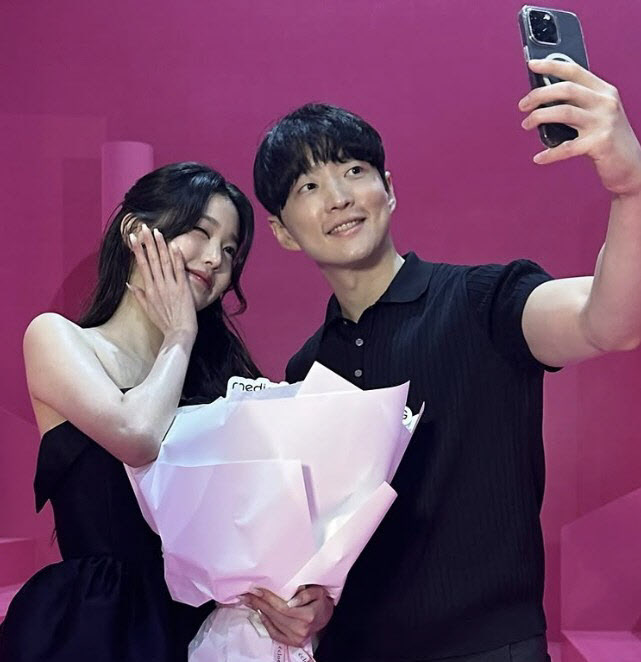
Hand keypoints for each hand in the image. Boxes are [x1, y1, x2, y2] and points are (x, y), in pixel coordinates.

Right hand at [128, 223, 197, 340]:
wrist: (179, 333)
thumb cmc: (165, 323)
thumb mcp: (148, 310)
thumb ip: (139, 296)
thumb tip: (130, 285)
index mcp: (149, 289)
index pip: (142, 265)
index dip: (137, 250)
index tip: (132, 237)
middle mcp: (158, 285)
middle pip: (151, 259)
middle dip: (146, 242)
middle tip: (143, 227)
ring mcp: (170, 286)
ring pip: (164, 262)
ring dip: (160, 245)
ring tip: (156, 232)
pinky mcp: (183, 288)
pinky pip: (179, 270)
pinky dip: (176, 258)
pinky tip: (174, 246)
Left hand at [242, 585, 333, 647]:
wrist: (326, 617)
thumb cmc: (320, 601)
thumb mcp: (318, 592)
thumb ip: (306, 594)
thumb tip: (291, 600)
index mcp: (307, 615)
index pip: (282, 607)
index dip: (268, 598)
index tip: (256, 589)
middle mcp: (300, 629)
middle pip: (275, 615)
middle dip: (259, 603)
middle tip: (247, 594)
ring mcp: (296, 638)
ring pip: (273, 623)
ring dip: (260, 611)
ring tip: (250, 601)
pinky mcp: (292, 642)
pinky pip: (275, 633)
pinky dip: (266, 623)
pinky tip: (260, 613)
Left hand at [519, 59, 640, 196]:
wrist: (631, 165)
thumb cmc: (607, 140)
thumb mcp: (597, 115)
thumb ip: (577, 105)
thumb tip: (543, 100)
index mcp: (604, 91)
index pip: (575, 71)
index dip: (552, 65)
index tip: (532, 64)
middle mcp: (605, 102)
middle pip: (566, 89)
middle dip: (538, 95)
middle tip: (522, 105)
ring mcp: (604, 122)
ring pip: (563, 112)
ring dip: (538, 117)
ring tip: (526, 124)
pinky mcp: (599, 143)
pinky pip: (566, 147)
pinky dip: (549, 153)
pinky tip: (539, 158)